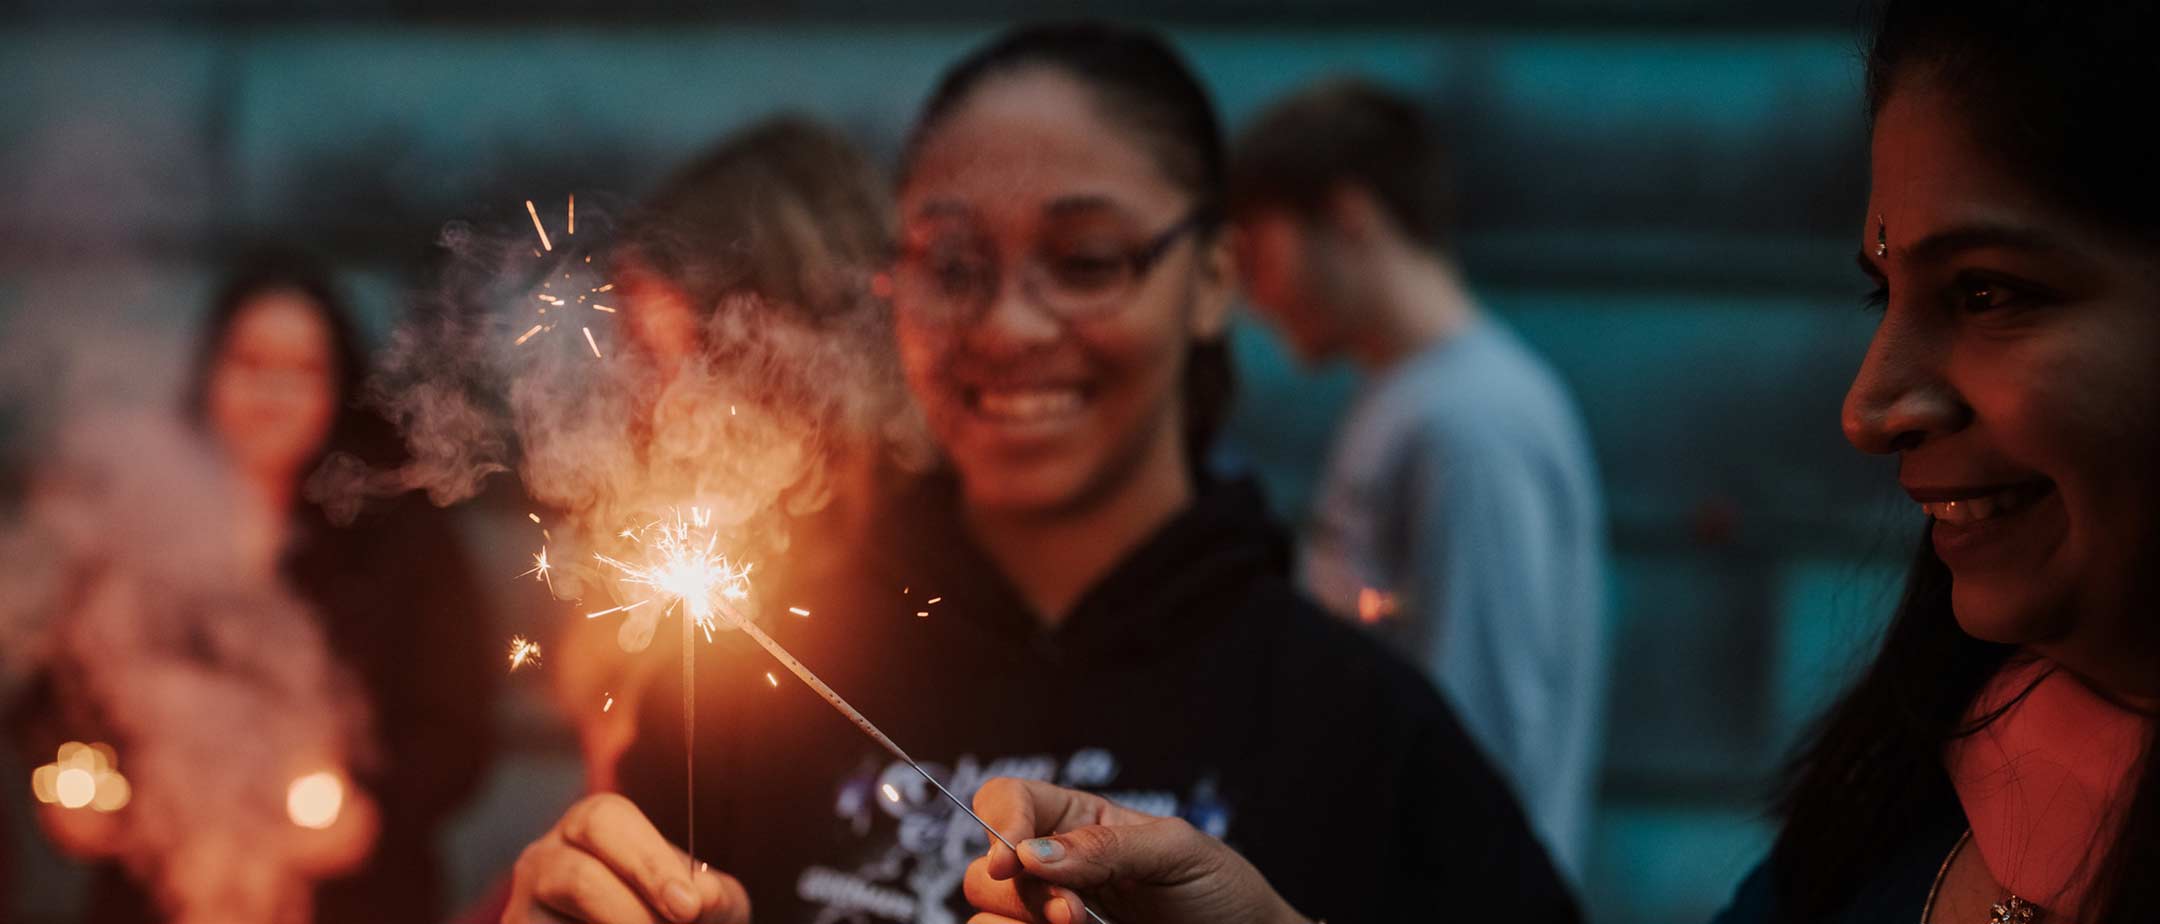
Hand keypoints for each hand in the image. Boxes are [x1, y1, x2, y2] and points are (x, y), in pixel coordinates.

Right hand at [505, 793, 749, 923]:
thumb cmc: (675, 917)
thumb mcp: (707, 905)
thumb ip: (715, 898)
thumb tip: (702, 898)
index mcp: (588, 827)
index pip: (605, 820)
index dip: (648, 863)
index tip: (688, 907)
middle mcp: (542, 860)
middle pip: (575, 876)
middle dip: (631, 911)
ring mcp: (521, 909)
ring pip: (551, 920)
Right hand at [963, 778, 1307, 923]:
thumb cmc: (1220, 890)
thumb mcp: (1178, 851)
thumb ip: (1107, 845)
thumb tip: (1033, 852)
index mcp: (1080, 821)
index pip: (1010, 800)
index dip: (1000, 823)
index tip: (1013, 862)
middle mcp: (1056, 866)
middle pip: (987, 868)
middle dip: (1023, 891)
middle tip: (1074, 912)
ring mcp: (1052, 913)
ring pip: (988, 914)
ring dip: (1023, 922)